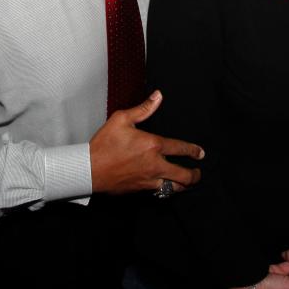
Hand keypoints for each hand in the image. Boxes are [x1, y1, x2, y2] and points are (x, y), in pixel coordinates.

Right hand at [89, 90, 203, 193]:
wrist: (88, 169)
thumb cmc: (104, 144)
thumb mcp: (122, 119)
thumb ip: (143, 109)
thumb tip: (158, 96)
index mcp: (153, 145)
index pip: (180, 149)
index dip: (194, 151)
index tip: (200, 153)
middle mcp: (154, 165)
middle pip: (184, 175)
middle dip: (195, 175)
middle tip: (198, 172)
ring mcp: (148, 180)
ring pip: (174, 188)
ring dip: (182, 185)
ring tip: (186, 182)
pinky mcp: (139, 190)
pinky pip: (158, 192)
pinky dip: (166, 190)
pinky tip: (165, 186)